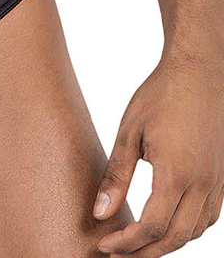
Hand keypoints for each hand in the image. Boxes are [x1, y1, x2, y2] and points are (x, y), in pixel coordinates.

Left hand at [94, 53, 223, 255]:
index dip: (126, 243)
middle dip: (143, 252)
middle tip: (116, 254)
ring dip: (166, 244)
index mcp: (177, 174)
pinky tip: (167, 227)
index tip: (103, 245)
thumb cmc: (160, 96)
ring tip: (137, 245)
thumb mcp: (129, 132)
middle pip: (174, 238)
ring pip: (194, 232)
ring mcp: (217, 182)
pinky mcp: (222, 177)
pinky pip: (208, 218)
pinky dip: (187, 231)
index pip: (151, 227)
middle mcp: (202, 184)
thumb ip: (116, 176)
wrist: (198, 72)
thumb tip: (100, 214)